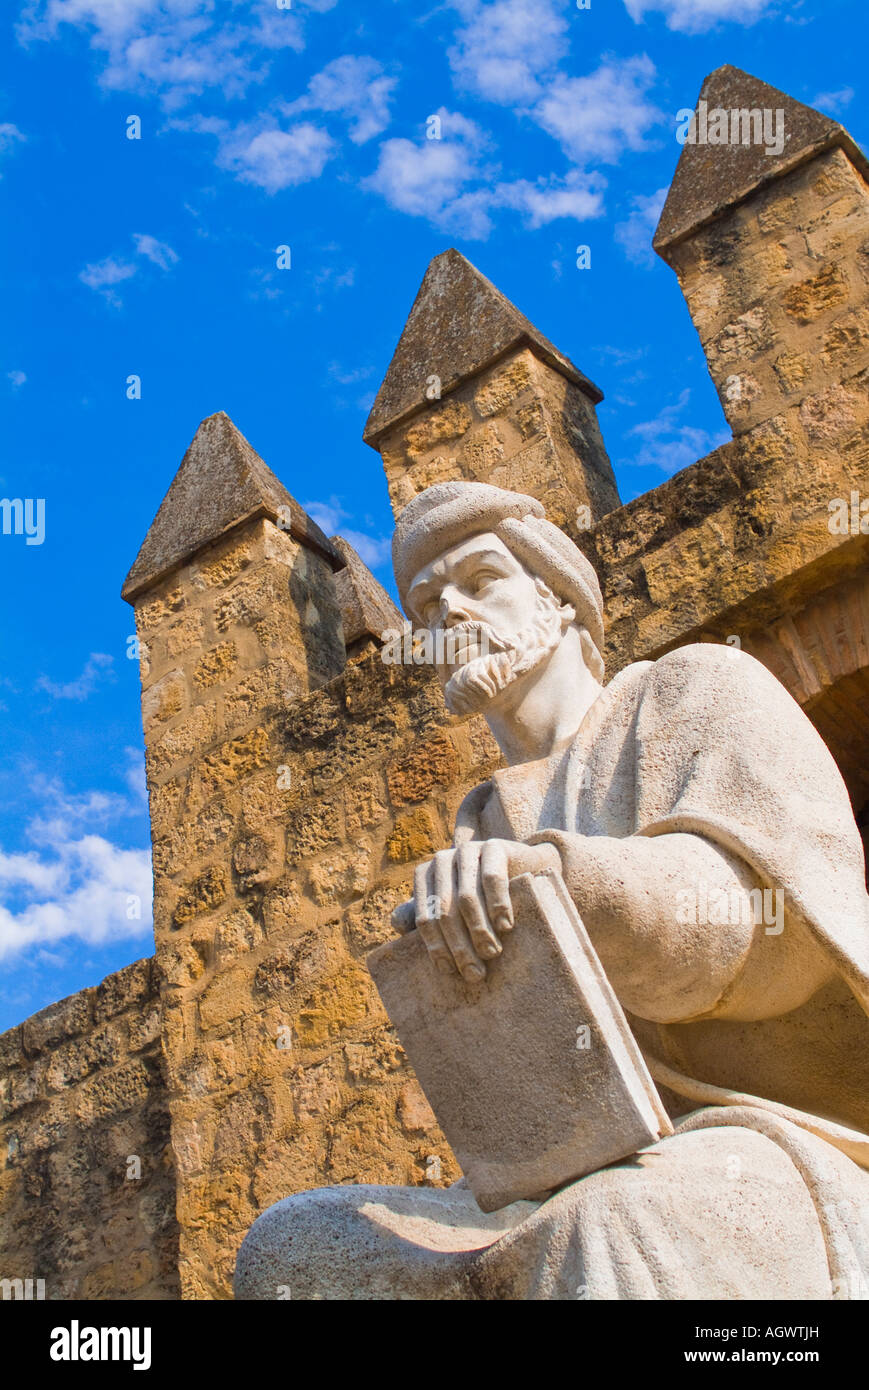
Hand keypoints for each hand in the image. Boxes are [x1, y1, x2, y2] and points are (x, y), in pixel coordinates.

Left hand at [392, 839, 561, 981]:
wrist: (522, 868)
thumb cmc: (483, 895)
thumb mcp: (454, 906)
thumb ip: (428, 914)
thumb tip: (396, 925)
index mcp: (425, 875)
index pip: (424, 916)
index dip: (436, 946)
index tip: (450, 971)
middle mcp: (442, 859)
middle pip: (444, 909)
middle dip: (459, 945)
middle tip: (475, 973)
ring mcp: (467, 850)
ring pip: (467, 897)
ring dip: (479, 930)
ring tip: (491, 953)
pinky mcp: (493, 847)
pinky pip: (492, 879)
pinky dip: (498, 906)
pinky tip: (505, 927)